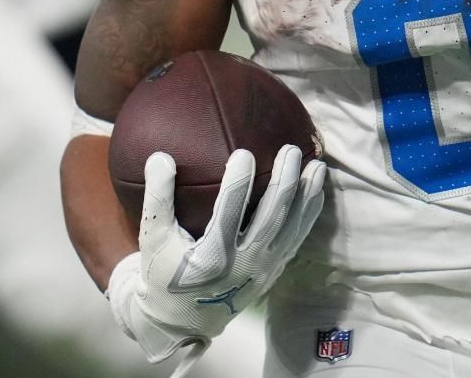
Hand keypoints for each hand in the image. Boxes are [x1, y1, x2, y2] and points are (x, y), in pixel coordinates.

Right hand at [106, 145, 325, 363]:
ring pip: (290, 229)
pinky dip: (308, 215)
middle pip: (270, 219)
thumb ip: (157, 198)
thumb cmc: (163, 273)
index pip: (228, 214)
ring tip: (316, 164)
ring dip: (305, 196)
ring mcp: (262, 270)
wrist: (183, 321)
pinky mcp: (273, 272)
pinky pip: (296, 240)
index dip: (238, 183)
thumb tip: (160, 157)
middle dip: (284, 183)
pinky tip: (317, 190)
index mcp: (210, 258)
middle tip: (289, 149)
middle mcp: (242, 265)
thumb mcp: (153, 240)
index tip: (244, 153)